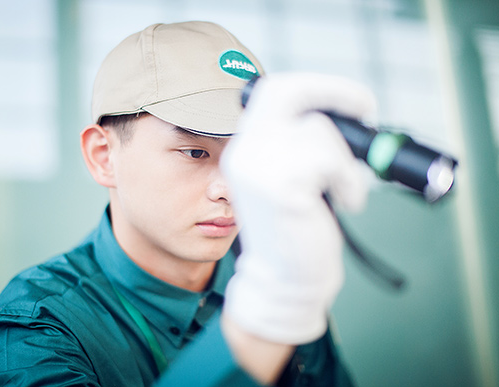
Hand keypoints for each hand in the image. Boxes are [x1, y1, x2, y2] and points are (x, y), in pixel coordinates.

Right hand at [221, 73, 375, 343]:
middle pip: (287, 92)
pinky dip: (349, 182)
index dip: (316, 86)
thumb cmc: (297, 229)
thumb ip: (299, 143)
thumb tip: (342, 111)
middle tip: (367, 109)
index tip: (352, 99)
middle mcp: (243, 152)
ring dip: (345, 161)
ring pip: (318, 131)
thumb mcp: (291, 177)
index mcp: (245, 148)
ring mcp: (257, 168)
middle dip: (334, 91)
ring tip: (345, 191)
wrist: (283, 280)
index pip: (273, 91)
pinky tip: (346, 204)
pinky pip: (329, 161)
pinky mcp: (280, 188)